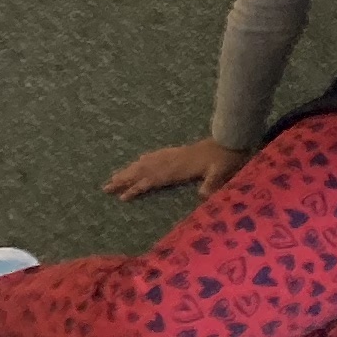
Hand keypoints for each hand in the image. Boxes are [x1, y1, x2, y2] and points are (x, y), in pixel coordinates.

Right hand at [104, 138, 245, 200]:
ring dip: (129, 170)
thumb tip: (204, 196)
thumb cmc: (226, 158)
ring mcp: (173, 155)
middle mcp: (171, 161)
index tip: (122, 197)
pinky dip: (143, 160)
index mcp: (178, 168)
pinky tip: (138, 162)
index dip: (137, 188)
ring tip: (114, 177)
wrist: (231, 140)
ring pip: (145, 163)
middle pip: (142, 170)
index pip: (152, 179)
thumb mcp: (222, 171)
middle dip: (123, 179)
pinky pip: (155, 155)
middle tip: (105, 187)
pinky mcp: (178, 152)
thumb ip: (212, 183)